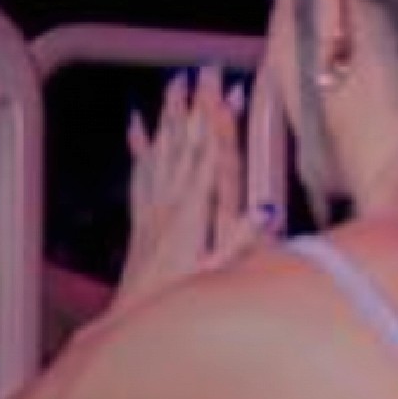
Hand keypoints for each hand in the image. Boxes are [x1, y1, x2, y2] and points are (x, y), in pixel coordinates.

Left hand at [121, 67, 258, 299]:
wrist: (132, 326)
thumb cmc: (180, 306)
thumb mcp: (218, 280)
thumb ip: (240, 243)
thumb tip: (264, 210)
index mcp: (193, 216)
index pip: (209, 158)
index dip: (219, 123)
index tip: (227, 90)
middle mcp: (169, 206)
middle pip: (184, 145)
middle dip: (193, 107)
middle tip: (201, 71)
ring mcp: (152, 211)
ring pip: (161, 151)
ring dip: (169, 117)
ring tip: (174, 83)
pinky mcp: (140, 221)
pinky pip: (139, 173)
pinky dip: (139, 146)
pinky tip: (137, 125)